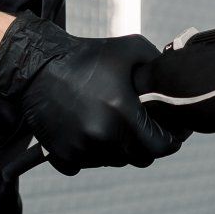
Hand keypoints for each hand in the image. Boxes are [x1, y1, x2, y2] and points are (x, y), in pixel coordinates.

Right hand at [0, 13, 180, 174]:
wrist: (37, 65)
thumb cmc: (87, 55)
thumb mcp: (132, 49)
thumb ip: (159, 67)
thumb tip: (177, 84)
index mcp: (121, 112)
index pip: (159, 147)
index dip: (170, 142)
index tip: (171, 135)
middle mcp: (102, 135)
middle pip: (138, 159)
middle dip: (146, 147)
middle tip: (143, 130)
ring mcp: (80, 147)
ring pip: (113, 162)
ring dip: (118, 150)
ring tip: (115, 127)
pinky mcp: (62, 154)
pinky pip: (86, 164)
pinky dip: (91, 154)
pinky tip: (91, 133)